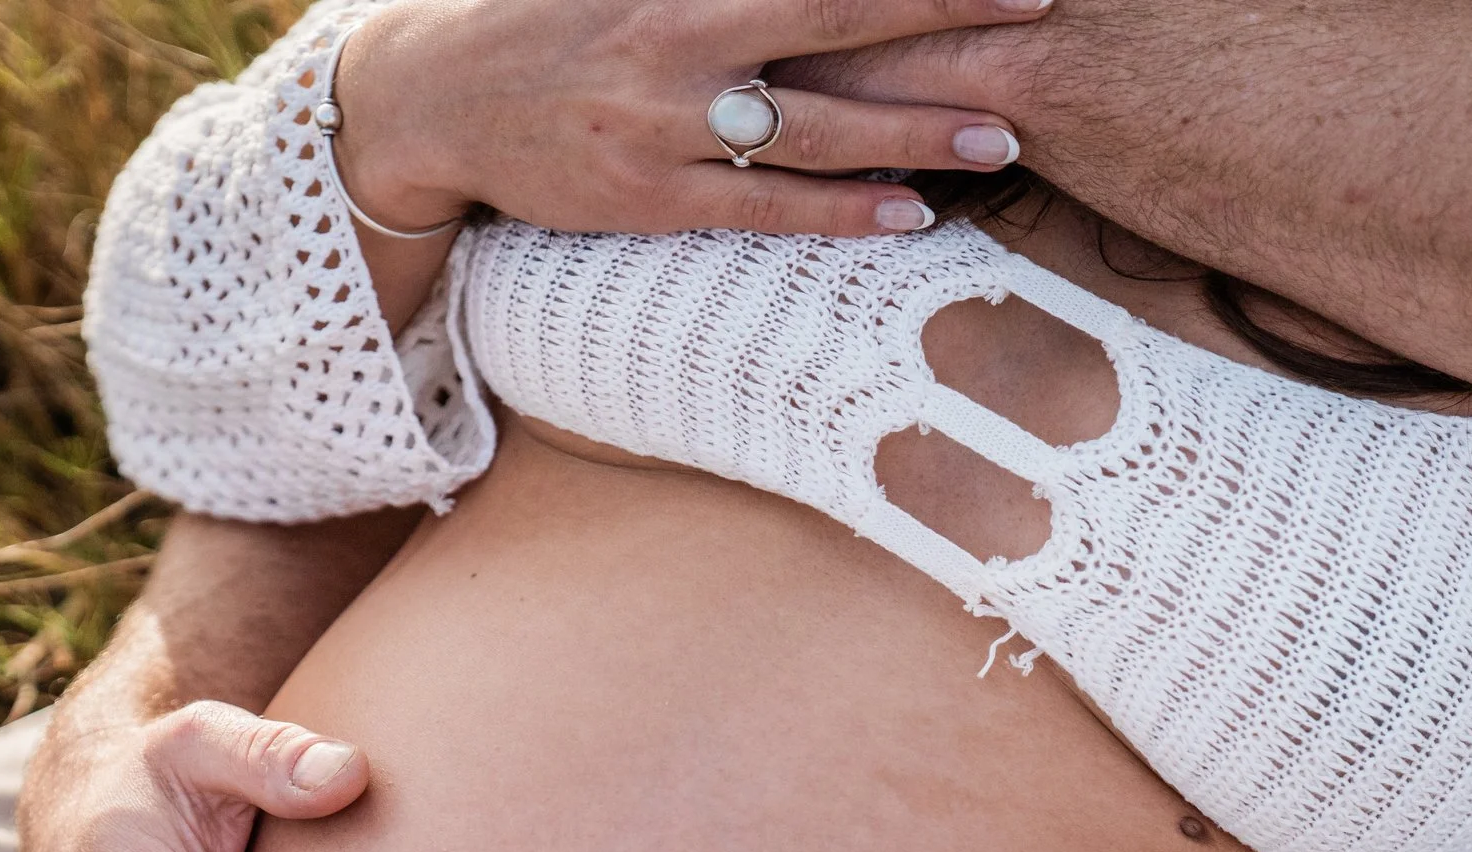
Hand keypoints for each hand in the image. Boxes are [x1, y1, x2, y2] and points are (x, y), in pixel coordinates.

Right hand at [331, 0, 1048, 240]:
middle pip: (838, 35)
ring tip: (1004, 142)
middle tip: (1038, 17)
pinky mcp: (650, 201)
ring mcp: (665, 131)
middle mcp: (678, 50)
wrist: (433, 98)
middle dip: (945, 29)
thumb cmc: (542, 11)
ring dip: (916, 137)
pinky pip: (765, 210)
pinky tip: (910, 212)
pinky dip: (841, 211)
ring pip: (816, 136)